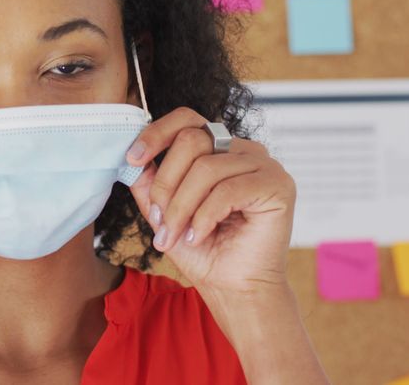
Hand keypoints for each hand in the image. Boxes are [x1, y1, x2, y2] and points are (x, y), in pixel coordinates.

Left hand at [125, 107, 296, 294]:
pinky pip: (227, 190)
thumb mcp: (165, 213)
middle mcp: (244, 150)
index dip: (156, 134)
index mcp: (221, 149)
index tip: (132, 159)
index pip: (187, 119)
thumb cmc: (205, 252)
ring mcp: (265, 164)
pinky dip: (205, 216)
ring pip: (207, 168)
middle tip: (158, 219)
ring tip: (176, 235)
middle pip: (192, 141)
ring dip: (182, 207)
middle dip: (166, 184)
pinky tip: (200, 235)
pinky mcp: (278, 185)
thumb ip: (149, 183)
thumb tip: (130, 159)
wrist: (236, 290)